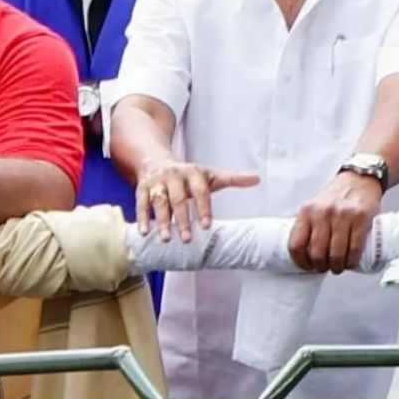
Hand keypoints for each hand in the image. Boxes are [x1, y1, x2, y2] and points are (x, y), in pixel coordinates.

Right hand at [135, 157, 259, 241]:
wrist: (155, 159)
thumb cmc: (188, 174)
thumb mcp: (210, 175)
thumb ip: (233, 178)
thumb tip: (257, 178)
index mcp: (193, 172)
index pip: (200, 191)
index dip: (204, 208)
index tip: (206, 226)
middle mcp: (174, 175)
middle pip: (179, 199)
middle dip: (183, 219)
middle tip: (187, 239)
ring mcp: (157, 182)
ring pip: (159, 202)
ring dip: (163, 221)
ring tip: (167, 239)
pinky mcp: (142, 188)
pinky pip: (141, 203)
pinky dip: (142, 218)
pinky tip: (145, 232)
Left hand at [288, 171, 382, 273]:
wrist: (359, 179)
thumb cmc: (336, 196)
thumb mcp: (315, 206)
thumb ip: (308, 225)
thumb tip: (303, 252)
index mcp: (307, 211)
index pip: (296, 245)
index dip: (301, 262)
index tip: (307, 267)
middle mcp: (323, 213)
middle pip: (317, 253)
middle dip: (321, 267)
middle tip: (325, 268)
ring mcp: (342, 216)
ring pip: (336, 254)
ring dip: (337, 267)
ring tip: (338, 267)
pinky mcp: (361, 219)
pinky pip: (354, 248)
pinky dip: (352, 261)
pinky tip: (350, 261)